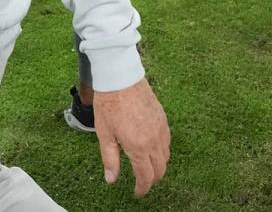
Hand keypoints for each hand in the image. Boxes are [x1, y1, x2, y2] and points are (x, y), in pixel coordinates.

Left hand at [94, 78, 170, 197]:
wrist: (121, 78)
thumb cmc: (109, 104)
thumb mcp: (104, 134)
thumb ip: (110, 159)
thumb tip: (112, 179)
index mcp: (138, 146)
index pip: (146, 176)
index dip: (142, 188)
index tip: (137, 193)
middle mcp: (154, 140)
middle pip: (160, 170)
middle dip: (151, 180)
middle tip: (141, 182)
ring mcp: (161, 130)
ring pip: (166, 157)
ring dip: (158, 166)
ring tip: (145, 167)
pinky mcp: (164, 120)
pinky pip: (167, 142)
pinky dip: (161, 151)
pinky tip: (151, 149)